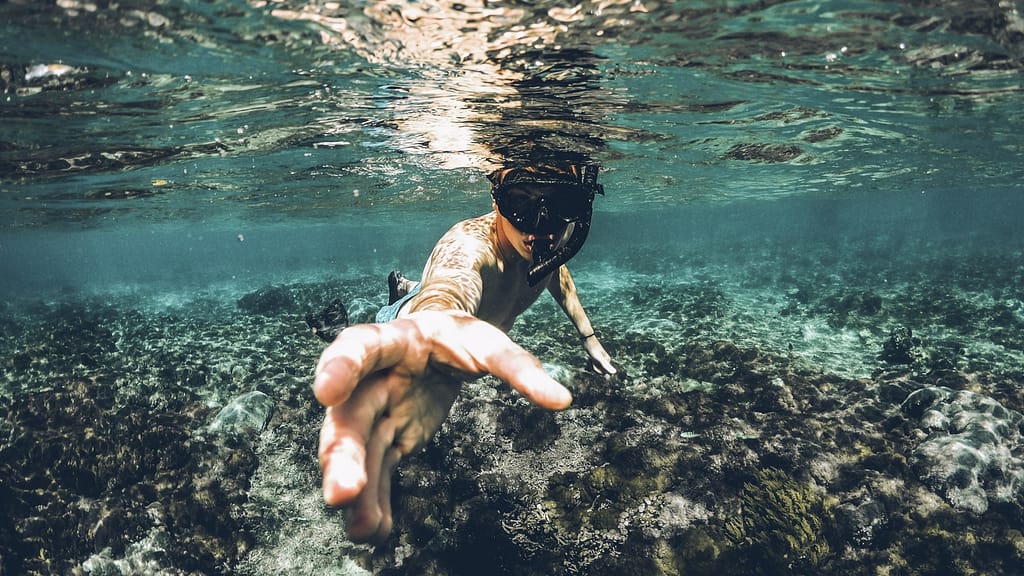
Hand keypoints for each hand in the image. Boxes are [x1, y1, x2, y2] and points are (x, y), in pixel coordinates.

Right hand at [313, 310, 572, 542]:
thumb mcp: (489, 343)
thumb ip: (520, 368)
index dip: (339, 366)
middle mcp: (373, 378)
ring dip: (357, 488)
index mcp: (395, 341)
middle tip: (342, 492)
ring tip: (360, 528)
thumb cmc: (459, 338)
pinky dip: (375, 500)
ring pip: (358, 450)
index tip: (325, 392)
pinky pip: (377, 470)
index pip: (359, 346)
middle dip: (341, 454)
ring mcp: (375, 411)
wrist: (440, 344)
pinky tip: (375, 531)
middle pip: (350, 414)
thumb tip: (563, 399)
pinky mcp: (386, 438)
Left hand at [583, 335, 616, 374]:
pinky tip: (589, 358)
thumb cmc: (593, 349)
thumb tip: (614, 373)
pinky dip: (591, 362)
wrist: (587, 339)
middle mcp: (605, 359)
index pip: (604, 372)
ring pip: (596, 367)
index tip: (594, 364)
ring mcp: (601, 358)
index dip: (597, 370)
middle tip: (592, 360)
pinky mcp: (596, 356)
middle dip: (595, 367)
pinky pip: (594, 363)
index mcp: (608, 360)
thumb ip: (606, 366)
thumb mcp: (599, 358)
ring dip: (592, 365)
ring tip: (590, 358)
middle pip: (600, 370)